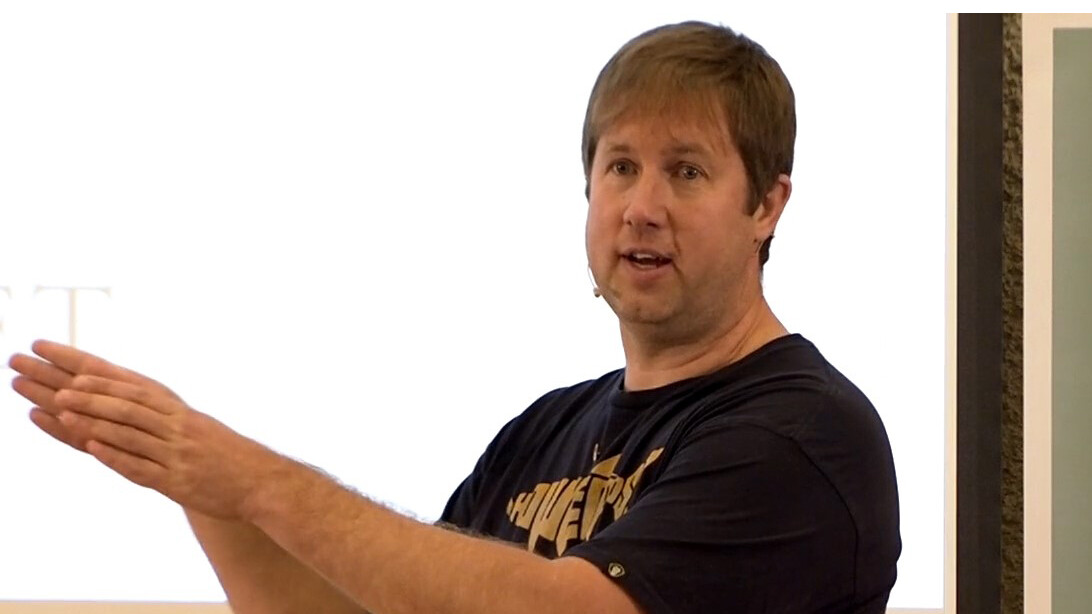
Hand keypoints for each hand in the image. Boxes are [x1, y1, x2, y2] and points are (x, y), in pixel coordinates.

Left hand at [8, 340, 285, 519]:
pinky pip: (143, 466)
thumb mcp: (195, 427)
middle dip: (86, 392)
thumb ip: (160, 417)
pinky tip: (94, 447)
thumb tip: (123, 402)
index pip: (131, 386)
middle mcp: (176, 426)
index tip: (68, 363)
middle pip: (125, 404)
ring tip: (63, 407)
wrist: (260, 481)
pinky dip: (118, 455)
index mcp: (178, 411)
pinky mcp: (177, 481)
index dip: (97, 374)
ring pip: (130, 431)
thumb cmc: (224, 455)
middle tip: (54, 383)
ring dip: (95, 419)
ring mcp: (176, 453)